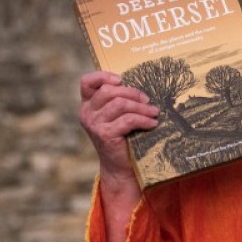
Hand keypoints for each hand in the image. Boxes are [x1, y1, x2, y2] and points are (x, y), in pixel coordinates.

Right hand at [78, 71, 159, 186]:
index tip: (121, 80)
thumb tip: (142, 87)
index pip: (87, 82)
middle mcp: (87, 113)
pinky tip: (152, 123)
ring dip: (141, 107)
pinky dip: (144, 120)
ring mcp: (94, 124)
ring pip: (120, 104)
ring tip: (154, 112)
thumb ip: (119, 99)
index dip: (103, 76)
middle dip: (133, 93)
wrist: (120, 165)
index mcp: (88, 104)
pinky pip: (128, 120)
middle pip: (109, 91)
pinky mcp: (105, 135)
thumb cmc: (123, 135)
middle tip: (148, 100)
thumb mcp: (117, 114)